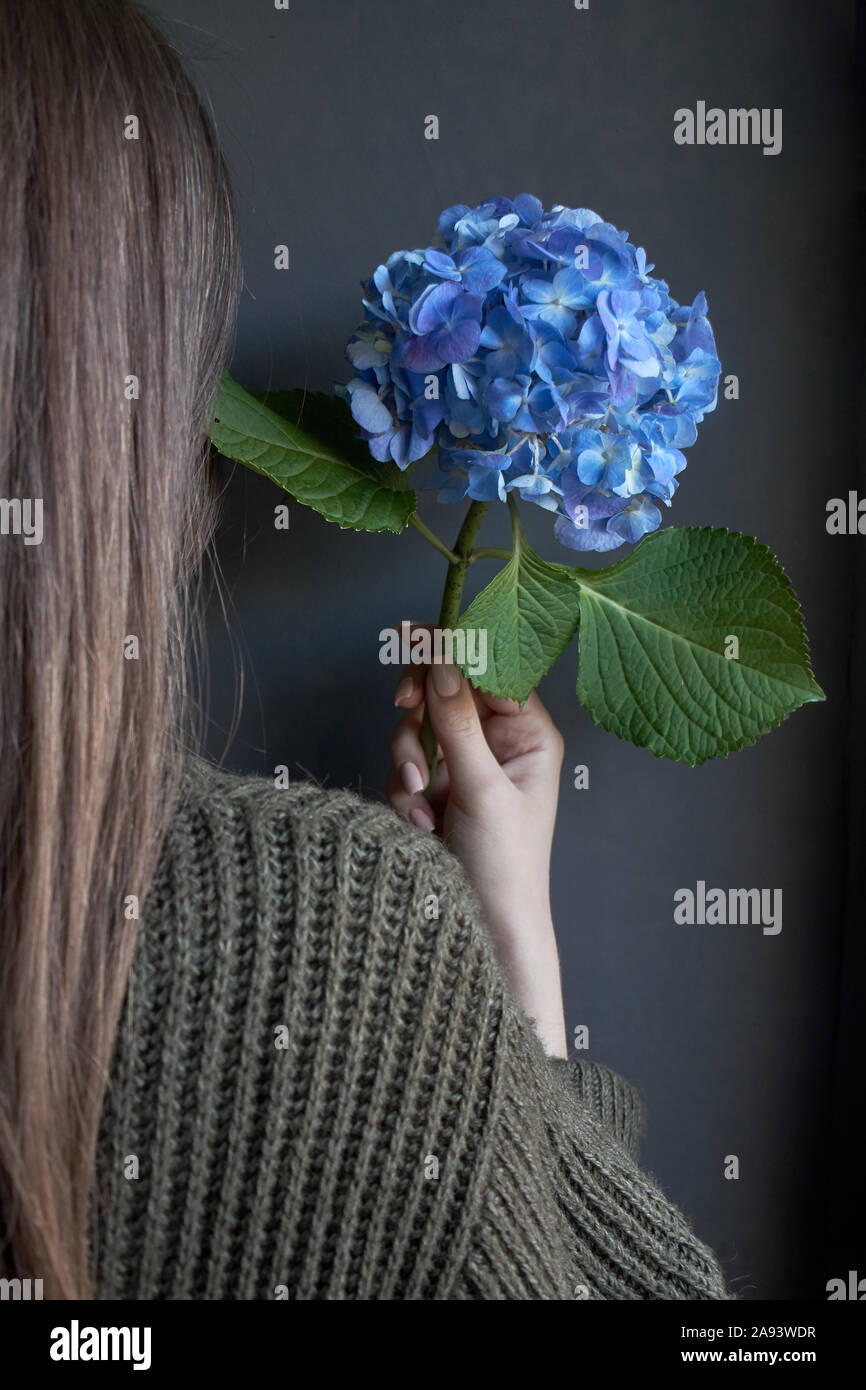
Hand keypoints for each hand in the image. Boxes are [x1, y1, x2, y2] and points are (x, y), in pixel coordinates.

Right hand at [387, 628, 567, 1057]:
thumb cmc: (506, 866)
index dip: (451, 649)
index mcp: (528, 733)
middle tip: (400, 705)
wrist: (486, 929)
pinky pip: (403, 764)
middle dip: (420, 709)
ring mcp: (465, 765)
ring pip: (417, 727)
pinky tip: (420, 823)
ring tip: (421, 799)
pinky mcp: (436, 789)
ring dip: (408, 759)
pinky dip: (403, 790)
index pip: (488, 668)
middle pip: (445, 689)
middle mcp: (498, 742)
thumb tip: (443, 661)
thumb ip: (457, 722)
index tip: (411, 636)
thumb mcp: (483, 788)